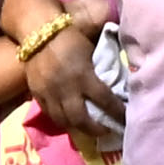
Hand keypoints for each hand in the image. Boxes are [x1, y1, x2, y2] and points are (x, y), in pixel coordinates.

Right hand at [28, 11, 127, 153]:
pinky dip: (60, 119)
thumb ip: (102, 67)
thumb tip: (120, 78)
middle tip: (106, 131)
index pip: (106, 101)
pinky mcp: (36, 94)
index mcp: (84, 77)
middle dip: (96, 129)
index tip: (126, 120)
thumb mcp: (92, 51)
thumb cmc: (71, 37)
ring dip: (77, 128)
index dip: (117, 113)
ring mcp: (50, 94)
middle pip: (82, 119)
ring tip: (86, 129)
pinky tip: (68, 120)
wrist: (38, 33)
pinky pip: (49, 113)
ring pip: (63, 121)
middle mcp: (67, 90)